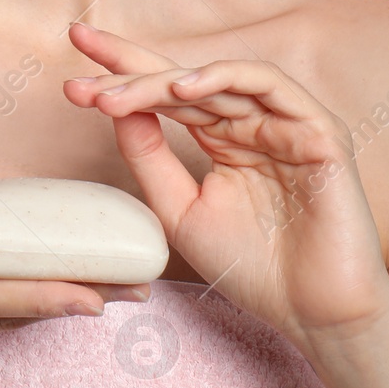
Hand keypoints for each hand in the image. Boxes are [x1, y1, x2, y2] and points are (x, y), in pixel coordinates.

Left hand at [63, 23, 388, 345]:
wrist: (315, 315)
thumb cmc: (254, 269)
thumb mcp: (180, 210)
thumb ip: (149, 159)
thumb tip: (112, 106)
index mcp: (224, 138)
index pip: (168, 94)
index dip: (122, 76)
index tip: (71, 78)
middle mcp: (252, 122)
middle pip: (184, 78)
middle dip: (128, 72)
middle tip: (80, 75)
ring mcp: (286, 122)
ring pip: (217, 77)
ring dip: (162, 79)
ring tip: (117, 93)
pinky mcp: (317, 129)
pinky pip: (268, 85)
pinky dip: (224, 77)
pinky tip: (182, 87)